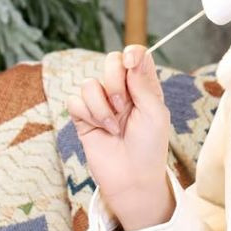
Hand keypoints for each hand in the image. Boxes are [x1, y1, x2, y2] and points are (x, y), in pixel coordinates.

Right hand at [65, 46, 170, 214]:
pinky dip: (89, 115)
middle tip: (124, 106)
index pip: (135, 55)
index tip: (130, 64)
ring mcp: (101, 102)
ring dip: (102, 106)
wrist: (132, 177)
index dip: (131, 54)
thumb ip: (143, 84)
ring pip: (89, 83)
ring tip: (114, 127)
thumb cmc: (150, 147)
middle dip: (114, 82)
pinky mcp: (83, 116)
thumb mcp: (155, 114)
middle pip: (110, 61)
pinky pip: (75, 101)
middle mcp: (122, 91)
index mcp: (144, 87)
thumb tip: (133, 55)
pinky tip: (101, 130)